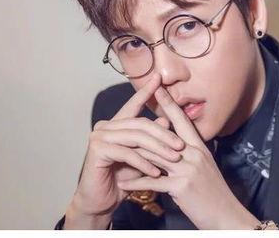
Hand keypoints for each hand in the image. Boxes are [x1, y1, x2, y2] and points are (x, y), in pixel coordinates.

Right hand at [65, 74, 184, 228]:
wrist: (101, 201)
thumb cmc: (122, 178)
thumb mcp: (142, 156)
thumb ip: (152, 139)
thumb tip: (167, 120)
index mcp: (116, 124)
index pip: (134, 104)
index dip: (146, 90)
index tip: (159, 77)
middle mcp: (106, 126)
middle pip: (142, 123)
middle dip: (164, 135)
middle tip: (181, 146)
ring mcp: (99, 136)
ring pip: (137, 137)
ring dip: (158, 150)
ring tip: (174, 159)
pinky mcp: (98, 150)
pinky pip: (128, 153)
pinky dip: (144, 163)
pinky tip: (156, 173)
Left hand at [117, 85, 259, 229]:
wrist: (227, 215)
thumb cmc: (214, 193)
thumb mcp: (204, 168)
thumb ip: (190, 154)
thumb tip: (176, 144)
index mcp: (199, 148)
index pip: (182, 121)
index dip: (169, 104)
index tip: (158, 88)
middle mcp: (194, 154)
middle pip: (165, 132)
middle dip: (145, 121)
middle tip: (129, 110)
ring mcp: (188, 168)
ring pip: (155, 154)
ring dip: (134, 154)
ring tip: (116, 150)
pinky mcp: (181, 186)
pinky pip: (153, 181)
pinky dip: (136, 182)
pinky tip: (123, 183)